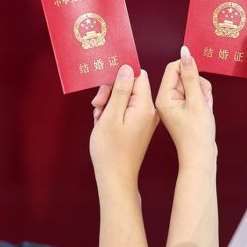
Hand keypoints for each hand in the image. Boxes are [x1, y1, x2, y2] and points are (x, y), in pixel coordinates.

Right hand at [89, 65, 157, 185]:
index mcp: (144, 106)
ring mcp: (145, 120)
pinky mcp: (139, 127)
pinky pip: (125, 111)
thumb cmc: (111, 150)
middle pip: (130, 86)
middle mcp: (149, 111)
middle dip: (111, 92)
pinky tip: (103, 124)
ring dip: (109, 104)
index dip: (118, 77)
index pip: (137, 75)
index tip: (104, 88)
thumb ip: (120, 90)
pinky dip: (112, 114)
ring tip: (99, 119)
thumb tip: (127, 68)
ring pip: (125, 98)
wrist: (116, 178)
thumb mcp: (111, 116)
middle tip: (98, 106)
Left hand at [156, 46, 215, 165]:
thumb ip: (191, 75)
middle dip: (198, 85)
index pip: (174, 67)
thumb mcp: (197, 100)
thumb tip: (185, 51)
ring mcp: (174, 106)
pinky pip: (194, 96)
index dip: (190, 71)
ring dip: (202, 93)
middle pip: (184, 76)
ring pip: (191, 85)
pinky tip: (205, 112)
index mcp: (163, 97)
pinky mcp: (181, 111)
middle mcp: (165, 100)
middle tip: (203, 102)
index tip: (199, 85)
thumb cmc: (198, 133)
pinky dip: (203, 101)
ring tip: (204, 109)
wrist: (201, 157)